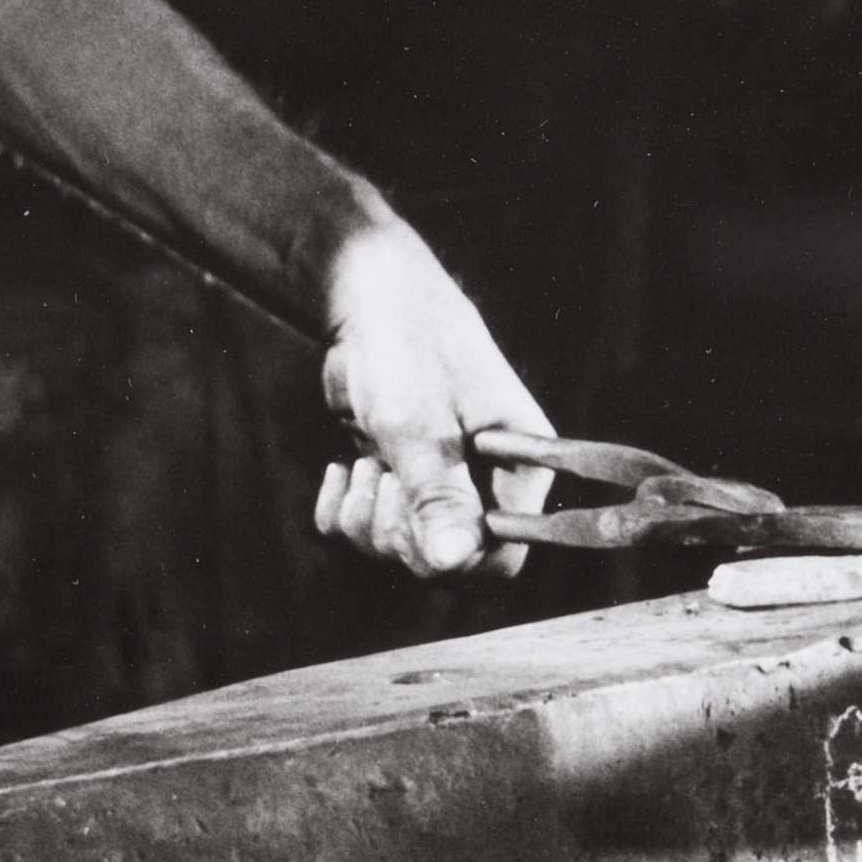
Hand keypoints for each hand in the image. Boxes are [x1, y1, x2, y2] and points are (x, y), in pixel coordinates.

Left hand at [311, 216, 554, 579]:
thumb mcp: (420, 425)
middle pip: (447, 561)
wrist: (372, 299)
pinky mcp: (401, 479)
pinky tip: (340, 473)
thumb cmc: (409, 347)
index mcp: (521, 466)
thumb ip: (438, 496)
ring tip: (365, 465)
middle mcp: (487, 481)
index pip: (504, 553)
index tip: (420, 527)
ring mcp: (441, 482)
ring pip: (402, 550)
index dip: (458, 556)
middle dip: (400, 534)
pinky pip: (367, 531)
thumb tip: (452, 562)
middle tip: (383, 481)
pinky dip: (344, 512)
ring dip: (368, 521)